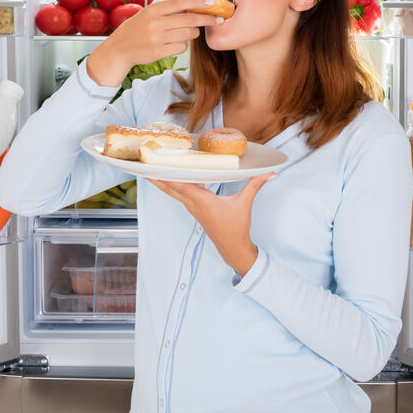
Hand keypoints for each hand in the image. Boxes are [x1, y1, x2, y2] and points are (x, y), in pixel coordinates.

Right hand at [86, 0, 223, 86]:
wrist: (119, 49)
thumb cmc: (137, 29)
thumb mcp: (149, 14)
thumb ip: (168, 10)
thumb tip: (194, 5)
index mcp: (154, 9)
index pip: (182, 3)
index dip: (200, 3)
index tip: (214, 2)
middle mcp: (156, 22)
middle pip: (190, 20)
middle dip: (207, 19)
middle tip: (219, 19)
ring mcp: (157, 38)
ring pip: (188, 34)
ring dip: (192, 34)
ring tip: (185, 33)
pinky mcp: (159, 51)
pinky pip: (181, 47)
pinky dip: (182, 45)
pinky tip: (173, 43)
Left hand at [147, 173, 274, 276]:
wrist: (232, 248)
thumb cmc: (236, 228)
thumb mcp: (245, 204)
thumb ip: (255, 184)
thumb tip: (270, 172)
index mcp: (202, 201)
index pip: (180, 184)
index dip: (167, 173)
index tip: (155, 164)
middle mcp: (193, 204)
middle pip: (170, 187)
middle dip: (155, 176)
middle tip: (142, 164)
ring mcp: (192, 207)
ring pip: (172, 191)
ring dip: (161, 180)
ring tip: (150, 168)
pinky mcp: (195, 209)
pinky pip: (179, 194)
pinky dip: (173, 184)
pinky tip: (172, 177)